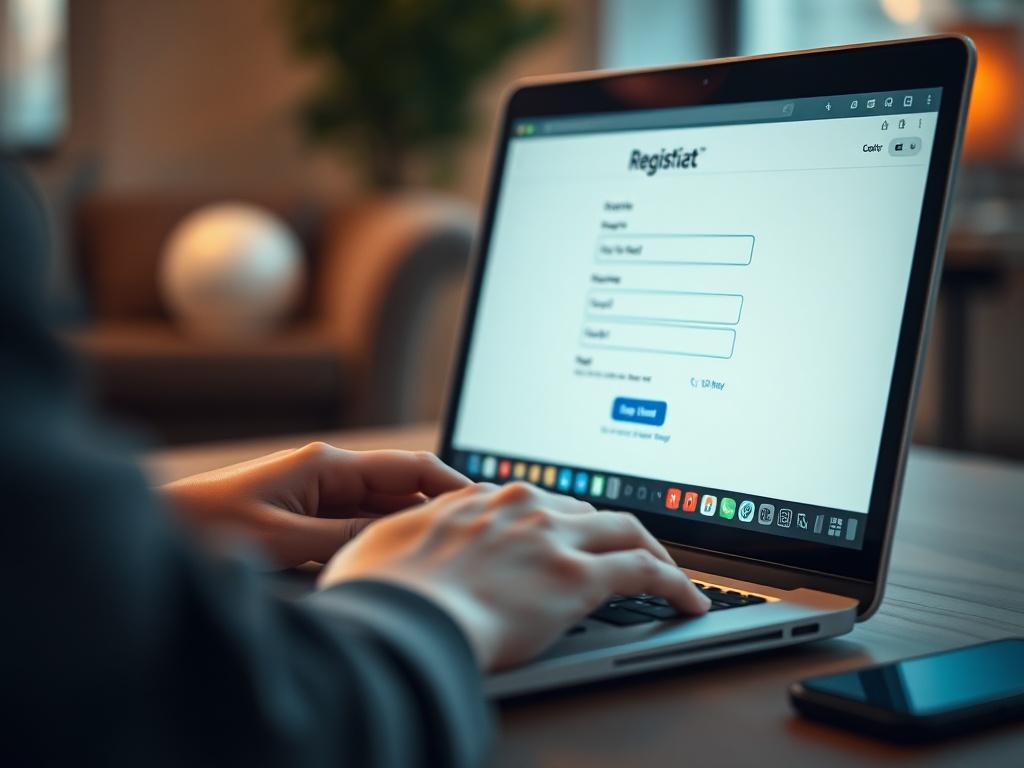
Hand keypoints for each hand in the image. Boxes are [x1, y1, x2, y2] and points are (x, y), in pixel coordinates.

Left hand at [162, 443, 468, 568]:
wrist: (159, 527)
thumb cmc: (211, 526)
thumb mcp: (285, 539)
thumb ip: (346, 536)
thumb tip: (401, 535)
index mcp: (329, 465)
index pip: (409, 468)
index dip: (451, 482)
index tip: (485, 502)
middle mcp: (330, 472)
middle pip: (401, 487)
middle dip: (438, 506)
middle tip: (477, 534)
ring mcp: (319, 491)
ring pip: (382, 505)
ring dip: (412, 522)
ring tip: (451, 547)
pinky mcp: (307, 510)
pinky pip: (357, 519)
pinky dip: (382, 533)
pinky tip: (401, 553)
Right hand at [318, 482, 710, 671]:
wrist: (401, 616)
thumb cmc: (381, 590)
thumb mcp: (380, 546)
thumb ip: (406, 539)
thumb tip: (399, 549)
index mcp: (480, 499)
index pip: (538, 500)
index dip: (562, 520)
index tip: (571, 535)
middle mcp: (523, 506)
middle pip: (587, 509)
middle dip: (609, 531)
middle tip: (624, 553)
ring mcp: (554, 537)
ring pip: (626, 529)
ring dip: (654, 550)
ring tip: (671, 576)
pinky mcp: (579, 577)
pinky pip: (646, 573)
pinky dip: (675, 584)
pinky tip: (688, 602)